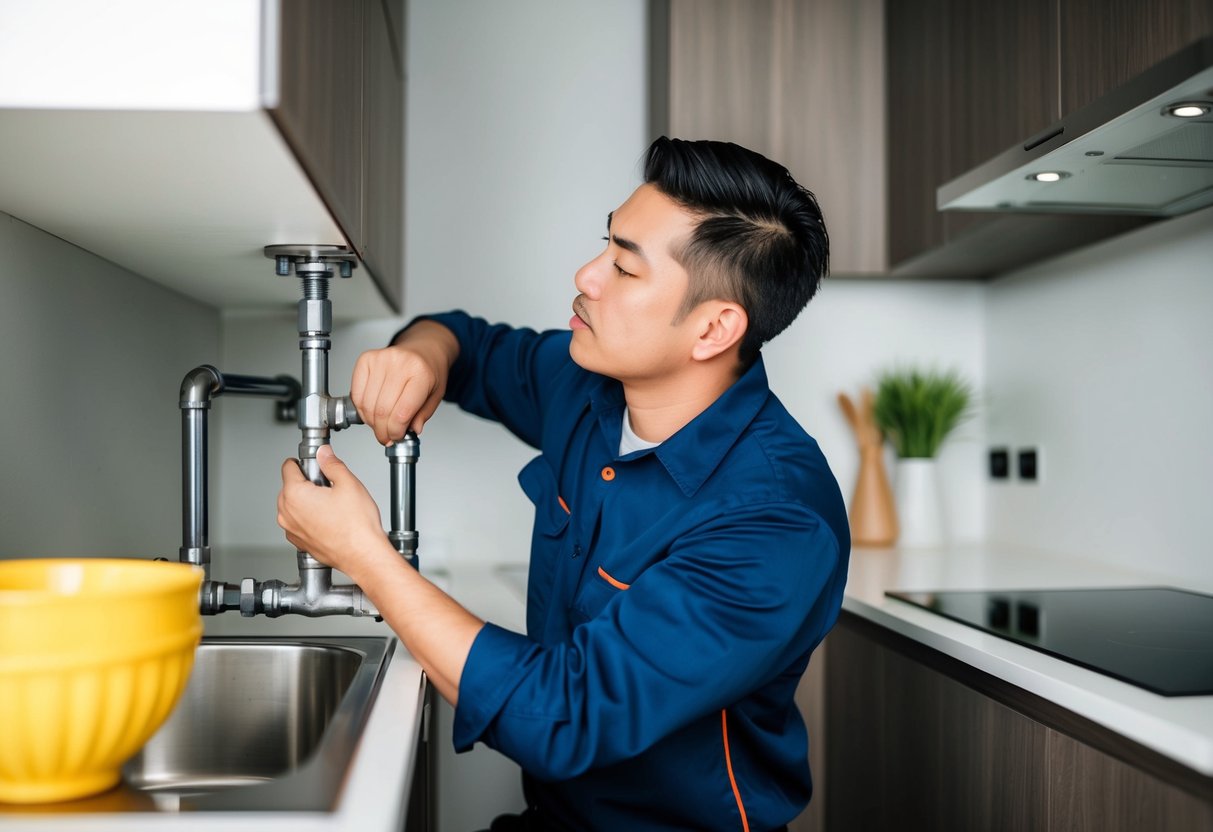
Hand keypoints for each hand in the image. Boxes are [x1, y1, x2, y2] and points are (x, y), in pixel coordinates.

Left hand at [277, 445, 389, 579]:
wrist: (363, 555)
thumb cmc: (357, 526)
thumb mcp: (349, 483)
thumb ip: (332, 464)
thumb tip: (323, 453)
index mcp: (295, 495)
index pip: (288, 466)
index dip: (304, 462)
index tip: (316, 465)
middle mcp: (287, 513)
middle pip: (290, 486)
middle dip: (307, 483)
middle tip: (330, 488)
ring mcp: (291, 530)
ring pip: (293, 505)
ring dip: (307, 501)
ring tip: (333, 506)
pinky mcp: (299, 542)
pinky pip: (299, 522)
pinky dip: (309, 518)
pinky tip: (330, 520)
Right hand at [350, 321, 457, 444]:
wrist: (423, 348)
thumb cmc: (429, 370)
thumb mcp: (436, 395)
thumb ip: (423, 415)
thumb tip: (409, 431)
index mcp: (421, 373)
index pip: (402, 412)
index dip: (396, 431)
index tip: (396, 437)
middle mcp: (399, 363)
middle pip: (382, 410)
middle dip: (382, 430)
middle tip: (386, 436)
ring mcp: (380, 359)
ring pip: (366, 404)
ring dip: (370, 421)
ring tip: (379, 424)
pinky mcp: (366, 359)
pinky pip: (356, 392)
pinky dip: (361, 408)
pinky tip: (371, 411)